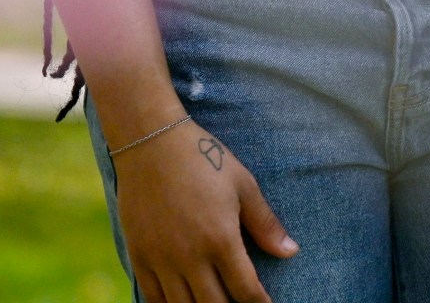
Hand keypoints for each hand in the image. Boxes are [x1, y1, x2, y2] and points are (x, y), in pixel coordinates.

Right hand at [112, 118, 299, 302]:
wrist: (151, 142)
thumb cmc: (204, 159)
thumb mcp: (243, 185)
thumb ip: (265, 224)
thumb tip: (291, 252)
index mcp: (221, 239)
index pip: (246, 290)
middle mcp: (190, 256)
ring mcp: (160, 259)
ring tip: (215, 302)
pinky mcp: (139, 255)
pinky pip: (152, 297)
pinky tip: (182, 302)